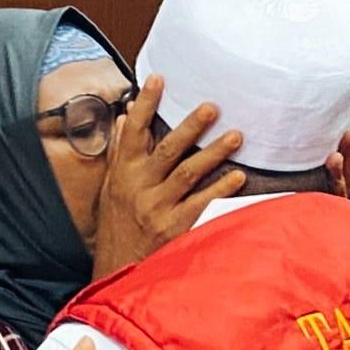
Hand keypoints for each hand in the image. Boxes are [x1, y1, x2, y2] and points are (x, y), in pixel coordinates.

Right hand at [92, 74, 245, 279]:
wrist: (116, 270)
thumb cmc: (116, 226)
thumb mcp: (111, 188)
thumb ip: (120, 154)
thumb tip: (126, 118)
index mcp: (123, 173)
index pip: (133, 132)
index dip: (146, 105)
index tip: (158, 79)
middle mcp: (139, 188)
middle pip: (167, 150)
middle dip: (190, 127)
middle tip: (212, 107)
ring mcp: (156, 208)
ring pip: (187, 173)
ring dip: (213, 153)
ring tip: (236, 136)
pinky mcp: (174, 229)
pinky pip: (201, 204)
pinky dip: (220, 189)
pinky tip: (238, 177)